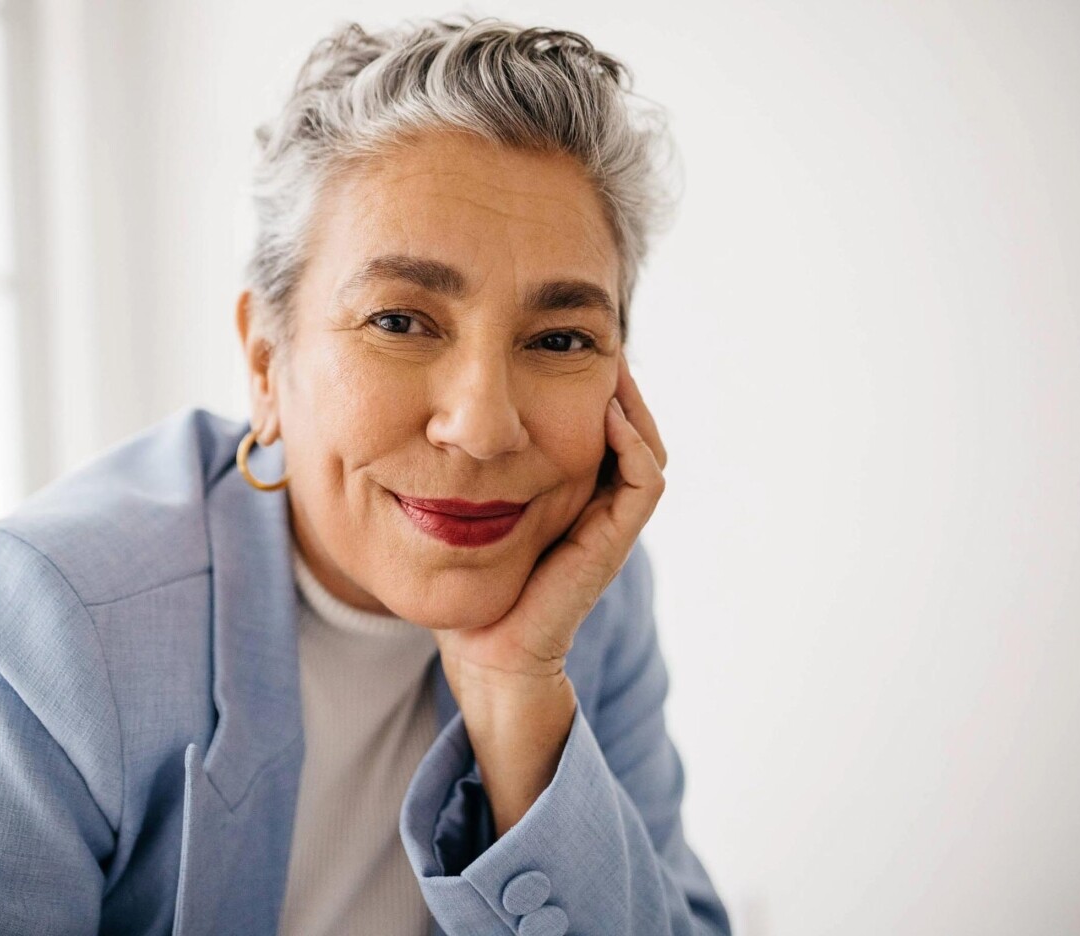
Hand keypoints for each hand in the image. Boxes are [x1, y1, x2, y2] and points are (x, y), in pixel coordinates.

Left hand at [432, 352, 668, 694]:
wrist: (482, 647)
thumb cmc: (465, 577)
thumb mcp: (458, 498)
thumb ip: (461, 458)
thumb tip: (434, 402)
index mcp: (566, 484)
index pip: (590, 415)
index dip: (583, 371)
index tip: (554, 332)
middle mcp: (595, 498)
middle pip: (625, 420)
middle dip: (610, 373)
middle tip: (591, 329)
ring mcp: (608, 520)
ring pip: (644, 442)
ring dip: (629, 398)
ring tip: (604, 354)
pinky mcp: (611, 542)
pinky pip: (644, 482)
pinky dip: (632, 442)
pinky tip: (603, 410)